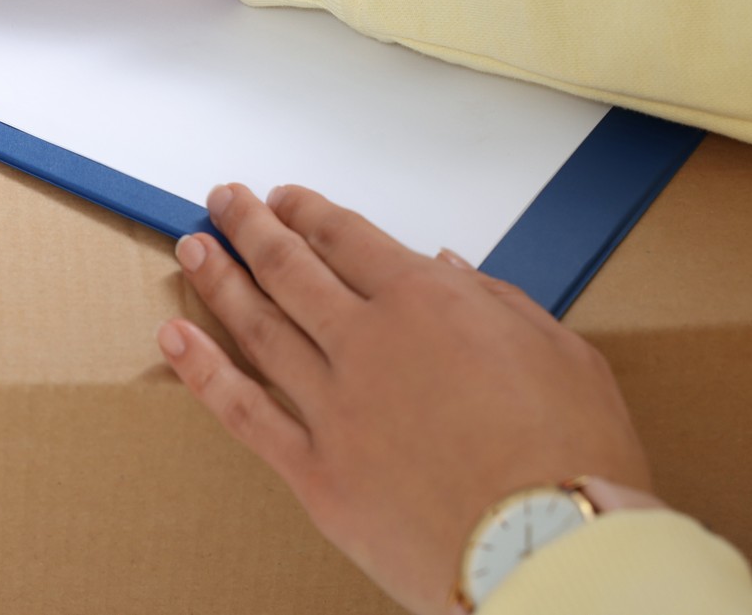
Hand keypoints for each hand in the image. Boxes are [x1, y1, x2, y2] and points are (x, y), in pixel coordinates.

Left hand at [158, 184, 656, 614]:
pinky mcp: (317, 473)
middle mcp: (368, 342)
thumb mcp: (562, 354)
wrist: (551, 551)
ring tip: (194, 248)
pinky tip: (175, 337)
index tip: (284, 200)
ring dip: (219, 280)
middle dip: (250, 226)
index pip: (347, 237)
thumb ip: (496, 301)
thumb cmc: (576, 459)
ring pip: (258, 327)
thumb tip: (446, 267)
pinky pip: (244, 412)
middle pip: (290, 267)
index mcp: (427, 302)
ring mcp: (334, 408)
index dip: (308, 212)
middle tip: (224, 202)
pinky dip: (203, 369)